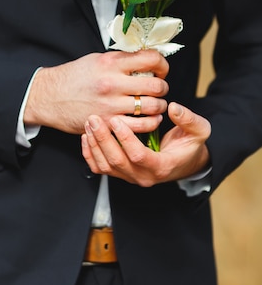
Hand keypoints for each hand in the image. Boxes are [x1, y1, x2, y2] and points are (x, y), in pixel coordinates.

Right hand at [24, 50, 168, 133]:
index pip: (151, 59)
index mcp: (110, 62)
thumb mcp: (96, 59)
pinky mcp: (107, 123)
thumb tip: (146, 60)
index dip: (163, 64)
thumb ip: (121, 60)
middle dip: (163, 87)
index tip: (161, 69)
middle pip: (156, 85)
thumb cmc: (73, 77)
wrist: (49, 96)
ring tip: (155, 105)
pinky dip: (151, 123)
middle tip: (159, 88)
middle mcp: (112, 82)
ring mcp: (110, 105)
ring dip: (159, 106)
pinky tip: (149, 119)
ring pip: (153, 107)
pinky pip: (141, 126)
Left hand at [81, 102, 210, 186]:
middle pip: (117, 161)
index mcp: (161, 166)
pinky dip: (90, 154)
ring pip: (106, 166)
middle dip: (103, 139)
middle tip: (94, 119)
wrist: (186, 162)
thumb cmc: (190, 145)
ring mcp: (131, 176)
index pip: (138, 156)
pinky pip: (101, 168)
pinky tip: (87, 137)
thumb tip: (173, 108)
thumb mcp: (198, 131)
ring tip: (89, 123)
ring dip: (95, 144)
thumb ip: (189, 119)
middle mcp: (143, 176)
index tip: (117, 120)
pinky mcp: (122, 173)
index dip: (126, 138)